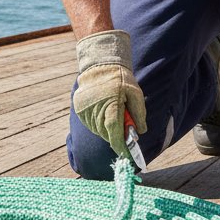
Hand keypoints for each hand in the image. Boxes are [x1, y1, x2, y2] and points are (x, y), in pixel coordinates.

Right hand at [72, 30, 146, 156]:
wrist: (100, 65)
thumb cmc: (120, 78)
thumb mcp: (135, 93)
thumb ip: (139, 113)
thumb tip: (140, 132)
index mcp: (110, 106)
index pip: (114, 133)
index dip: (121, 147)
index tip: (127, 155)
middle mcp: (95, 110)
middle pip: (107, 134)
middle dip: (117, 136)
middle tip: (126, 129)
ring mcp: (85, 111)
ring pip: (98, 131)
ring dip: (107, 130)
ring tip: (113, 114)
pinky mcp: (79, 110)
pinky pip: (90, 124)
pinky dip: (98, 124)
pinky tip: (104, 112)